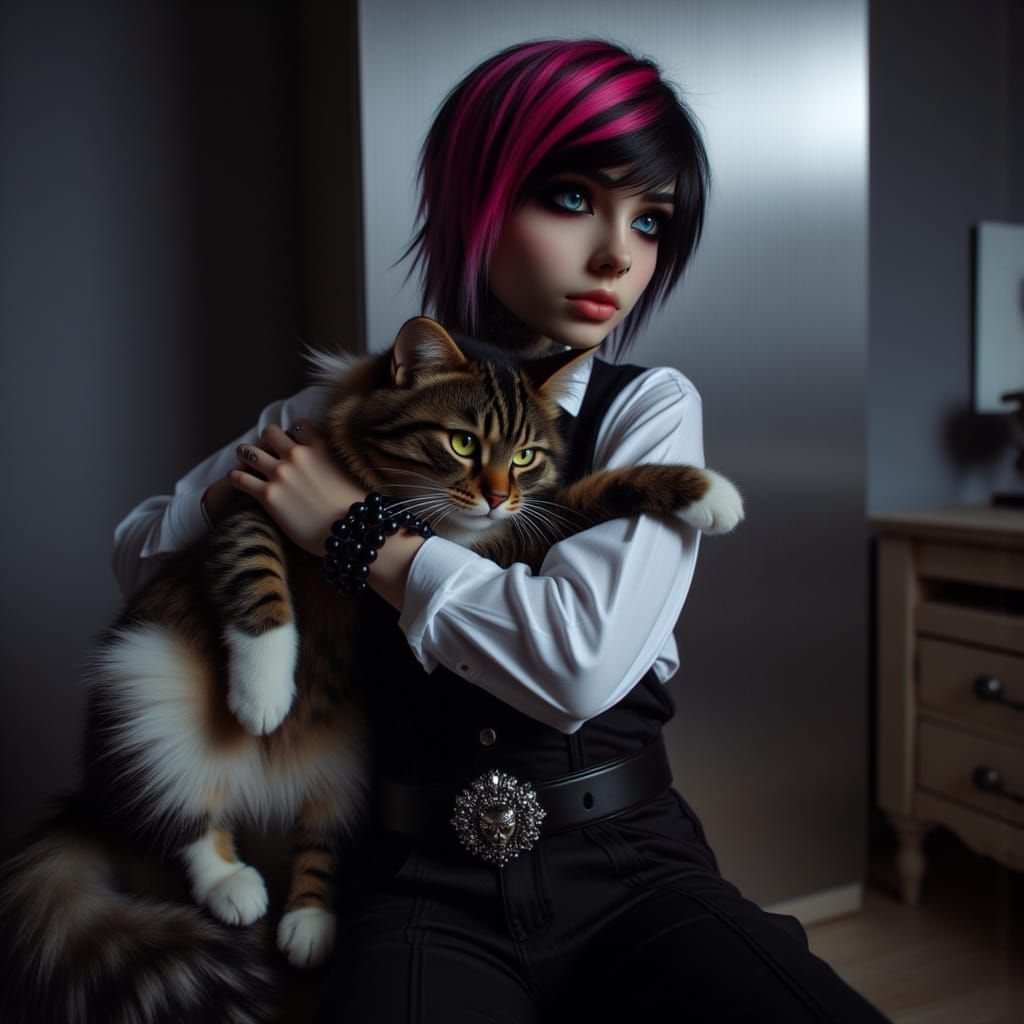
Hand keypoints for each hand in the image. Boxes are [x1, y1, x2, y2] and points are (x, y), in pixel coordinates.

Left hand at [229, 421, 363, 555]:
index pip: (298, 426)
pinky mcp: (268, 496)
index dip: (293, 435)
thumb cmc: (357, 507)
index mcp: (320, 447)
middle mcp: (297, 456)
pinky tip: (238, 480)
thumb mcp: (352, 472)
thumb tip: (336, 459)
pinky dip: (236, 477)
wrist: (350, 533)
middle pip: (270, 432)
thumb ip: (337, 459)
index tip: (292, 444)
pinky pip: (240, 478)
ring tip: (245, 461)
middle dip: (267, 441)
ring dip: (246, 455)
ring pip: (248, 451)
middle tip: (266, 451)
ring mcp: (281, 475)